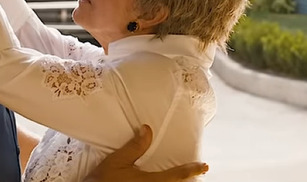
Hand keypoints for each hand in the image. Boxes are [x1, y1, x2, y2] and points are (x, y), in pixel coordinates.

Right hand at [84, 126, 207, 181]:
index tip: (204, 166)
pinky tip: (159, 181)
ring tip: (182, 178)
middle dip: (187, 180)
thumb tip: (148, 130)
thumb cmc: (102, 181)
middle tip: (197, 173)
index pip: (178, 175)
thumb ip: (135, 147)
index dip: (193, 170)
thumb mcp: (117, 161)